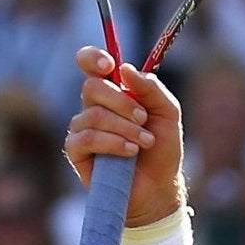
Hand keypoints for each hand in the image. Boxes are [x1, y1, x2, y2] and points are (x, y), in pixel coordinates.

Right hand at [65, 49, 184, 226]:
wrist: (159, 186)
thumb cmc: (162, 149)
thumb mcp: (168, 113)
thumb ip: (151, 88)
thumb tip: (124, 69)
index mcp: (113, 92)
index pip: (91, 65)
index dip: (93, 58)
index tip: (109, 65)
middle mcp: (94, 106)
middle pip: (92, 87)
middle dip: (122, 102)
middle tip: (144, 118)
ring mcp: (83, 128)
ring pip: (93, 115)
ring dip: (125, 128)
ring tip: (144, 142)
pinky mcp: (77, 151)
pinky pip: (87, 137)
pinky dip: (113, 143)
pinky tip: (130, 152)